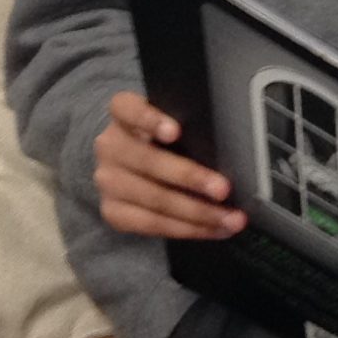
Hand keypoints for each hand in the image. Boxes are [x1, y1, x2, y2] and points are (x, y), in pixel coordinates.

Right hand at [93, 92, 245, 240]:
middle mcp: (110, 146)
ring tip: (230, 218)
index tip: (176, 132)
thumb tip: (228, 148)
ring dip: (198, 212)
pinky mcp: (112, 211)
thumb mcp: (170, 123)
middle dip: (190, 178)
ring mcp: (107, 181)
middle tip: (223, 189)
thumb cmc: (162, 140)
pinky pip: (152, 225)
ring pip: (154, 200)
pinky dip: (188, 229)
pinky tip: (213, 229)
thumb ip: (188, 126)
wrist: (131, 166)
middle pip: (149, 161)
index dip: (151, 120)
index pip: (128, 109)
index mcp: (122, 114)